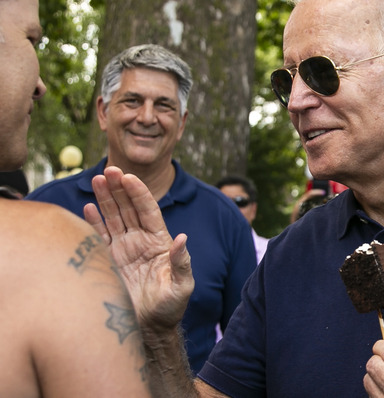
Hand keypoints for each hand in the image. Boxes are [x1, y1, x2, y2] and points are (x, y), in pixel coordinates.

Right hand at [83, 166, 193, 331]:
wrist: (151, 328)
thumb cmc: (171, 307)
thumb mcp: (182, 286)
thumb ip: (182, 262)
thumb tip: (182, 238)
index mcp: (159, 241)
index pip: (148, 211)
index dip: (139, 193)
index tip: (129, 177)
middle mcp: (140, 241)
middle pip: (128, 208)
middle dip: (119, 188)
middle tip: (109, 169)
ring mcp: (123, 249)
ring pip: (113, 218)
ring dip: (105, 198)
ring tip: (96, 178)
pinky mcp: (108, 261)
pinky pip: (99, 237)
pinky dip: (93, 222)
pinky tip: (87, 207)